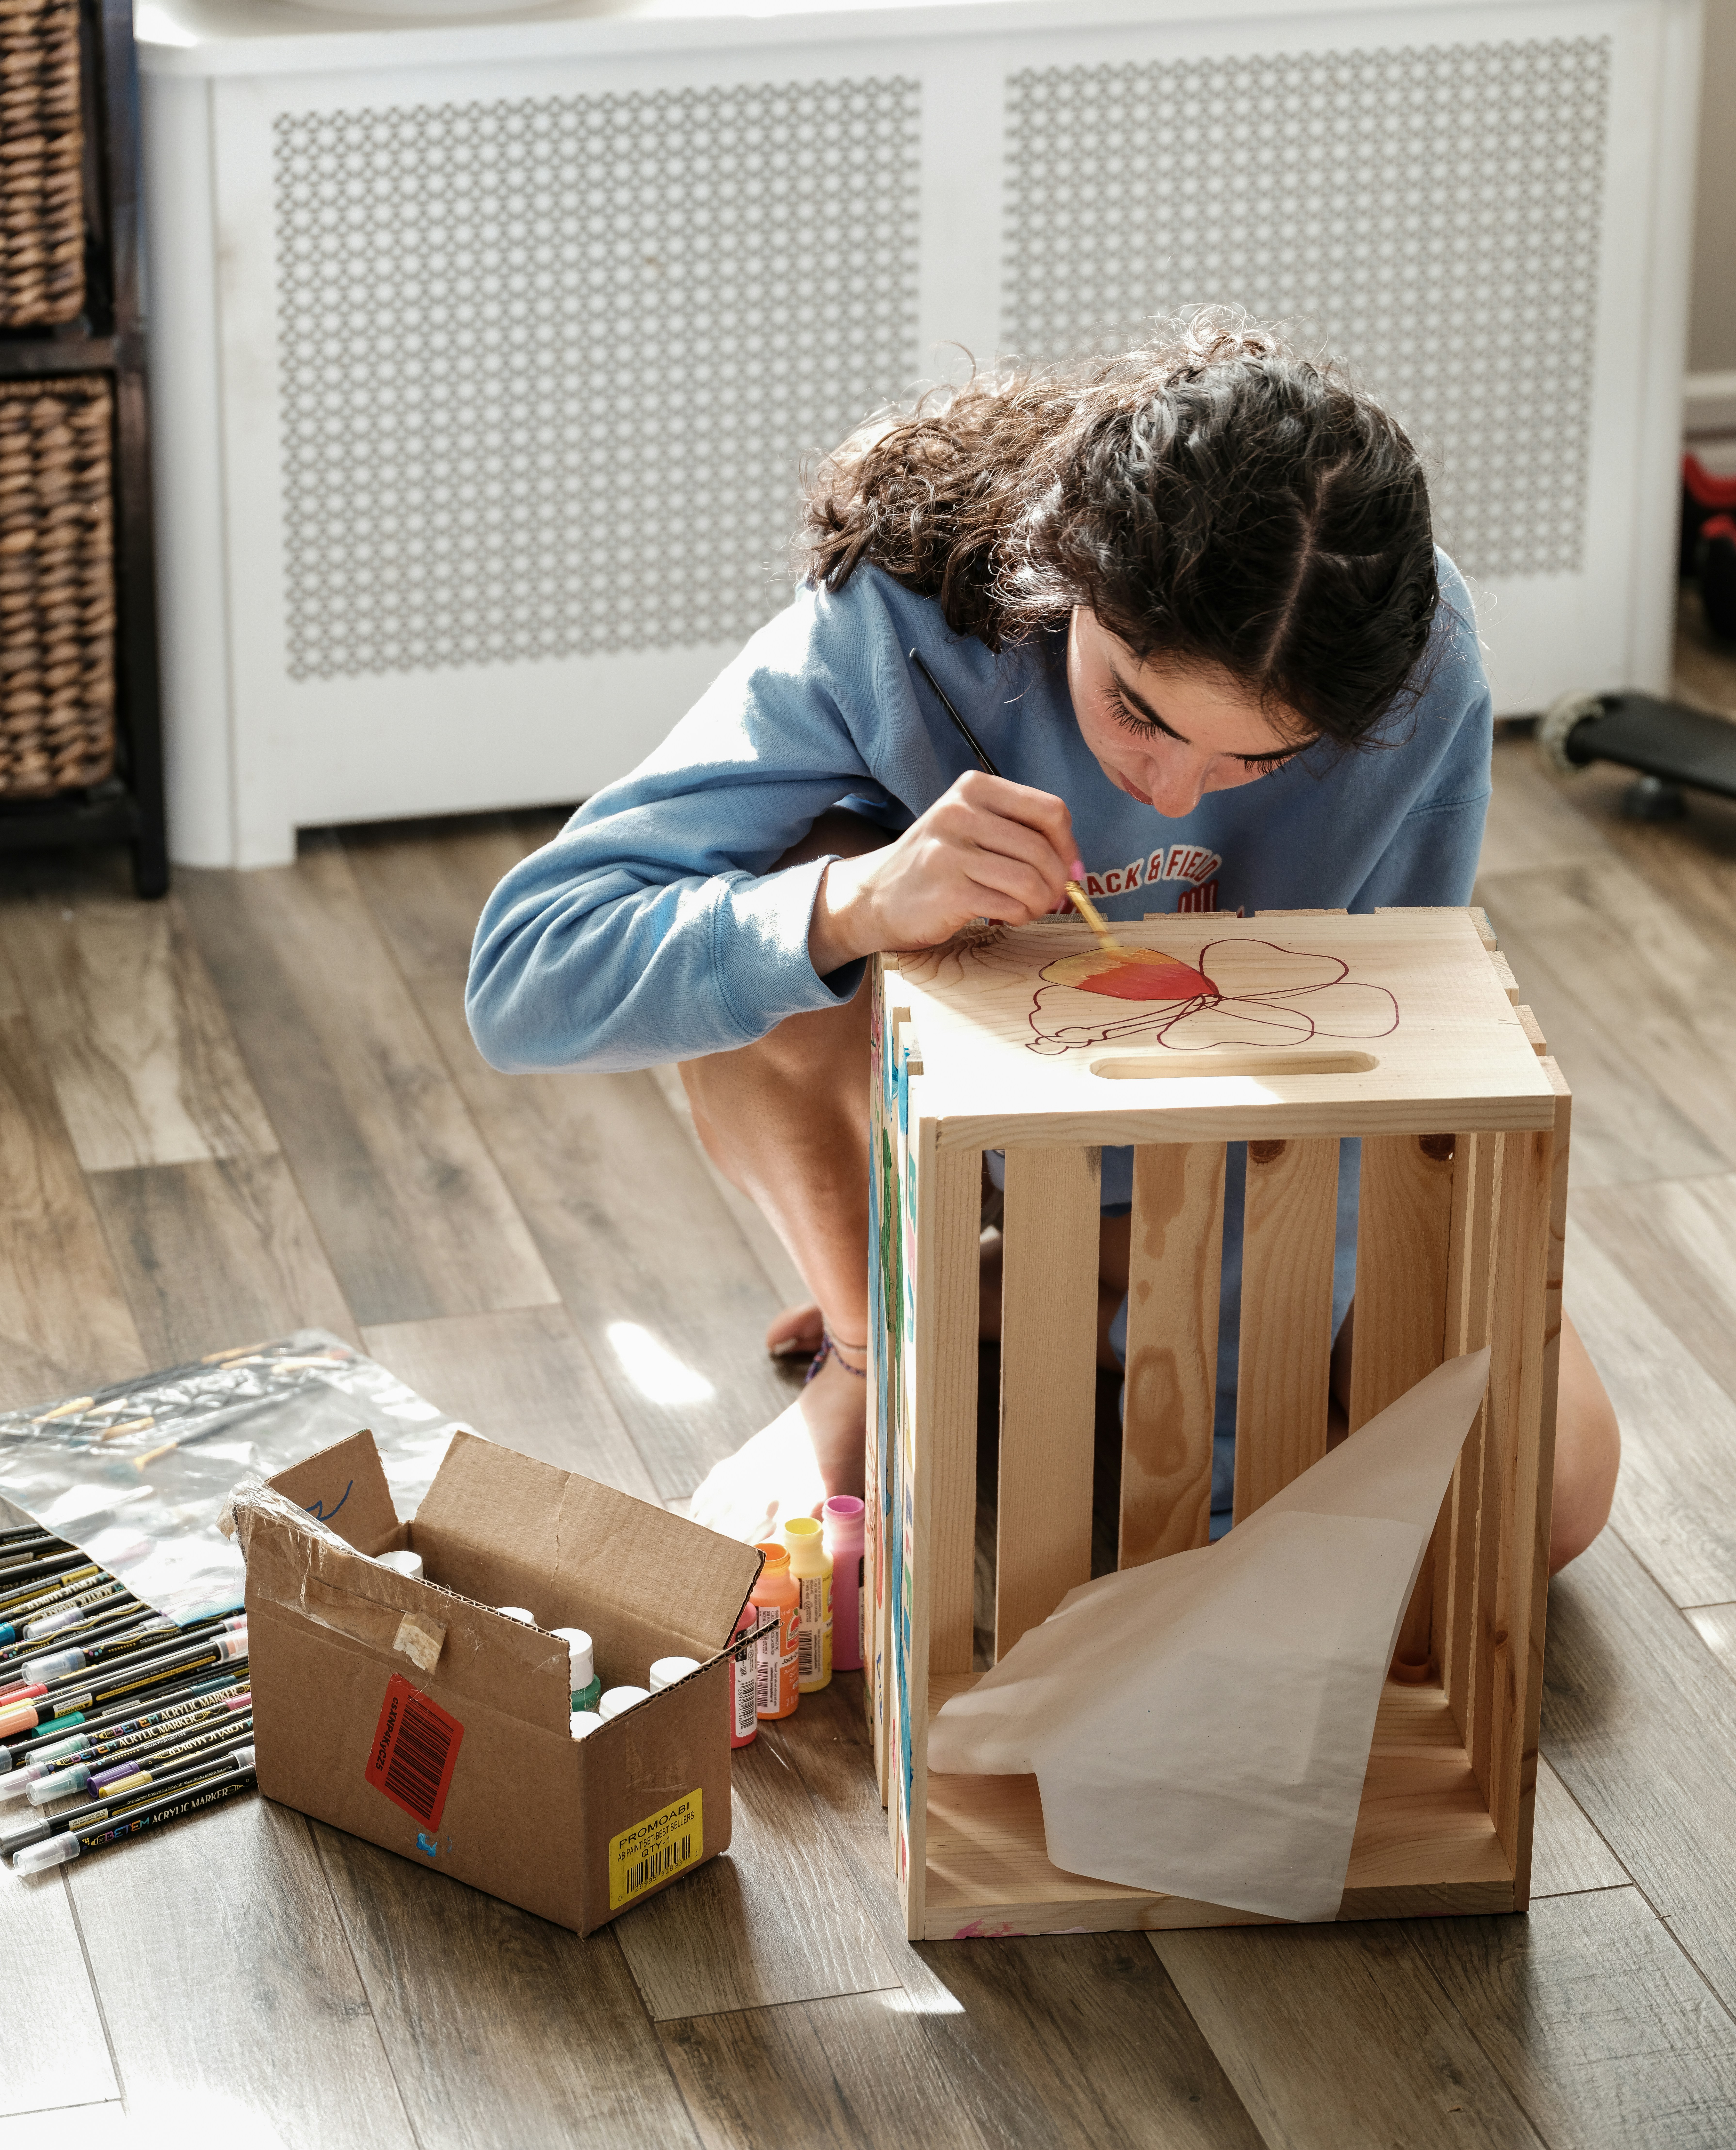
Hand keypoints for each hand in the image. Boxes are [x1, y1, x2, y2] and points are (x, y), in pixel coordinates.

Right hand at [808, 771, 1076, 973]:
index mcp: (973, 788)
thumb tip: (1075, 866)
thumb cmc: (936, 864)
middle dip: (1057, 881)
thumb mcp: (972, 827)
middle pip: (1042, 849)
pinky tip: (1010, 916)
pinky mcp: (948, 890)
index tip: (1067, 867)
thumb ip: (1020, 833)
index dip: (1068, 844)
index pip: (1049, 810)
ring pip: (1029, 880)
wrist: (875, 897)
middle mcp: (959, 812)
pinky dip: (1021, 916)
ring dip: (1040, 902)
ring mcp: (950, 851)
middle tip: (1052, 898)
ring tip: (1030, 908)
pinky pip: (1010, 905)